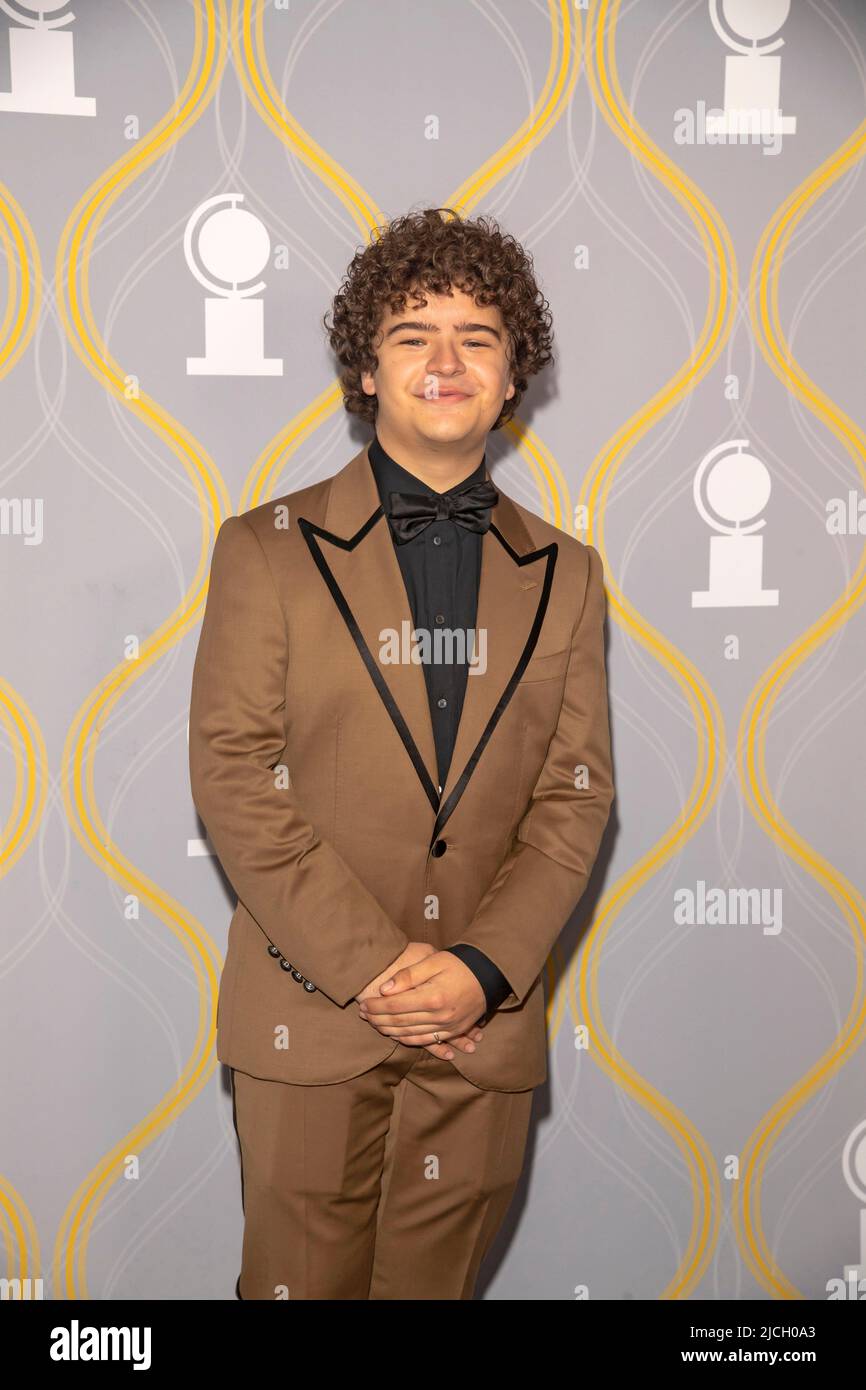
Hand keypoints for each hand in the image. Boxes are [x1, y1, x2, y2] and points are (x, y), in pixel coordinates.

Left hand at [357, 949, 486, 1045]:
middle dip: (377, 1019)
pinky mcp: (452, 1032)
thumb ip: (409, 975)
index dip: (376, 1006)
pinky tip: (395, 1034)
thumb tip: (385, 989)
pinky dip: (407, 1039)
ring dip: (388, 1030)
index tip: (363, 1003)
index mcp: (433, 997)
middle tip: (363, 1014)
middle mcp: (439, 1016)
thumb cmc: (459, 964)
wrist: (488, 975)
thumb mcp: (434, 960)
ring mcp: (447, 1027)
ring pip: (409, 1034)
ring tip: (374, 1023)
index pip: (396, 1006)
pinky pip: (425, 1040)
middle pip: (400, 1022)